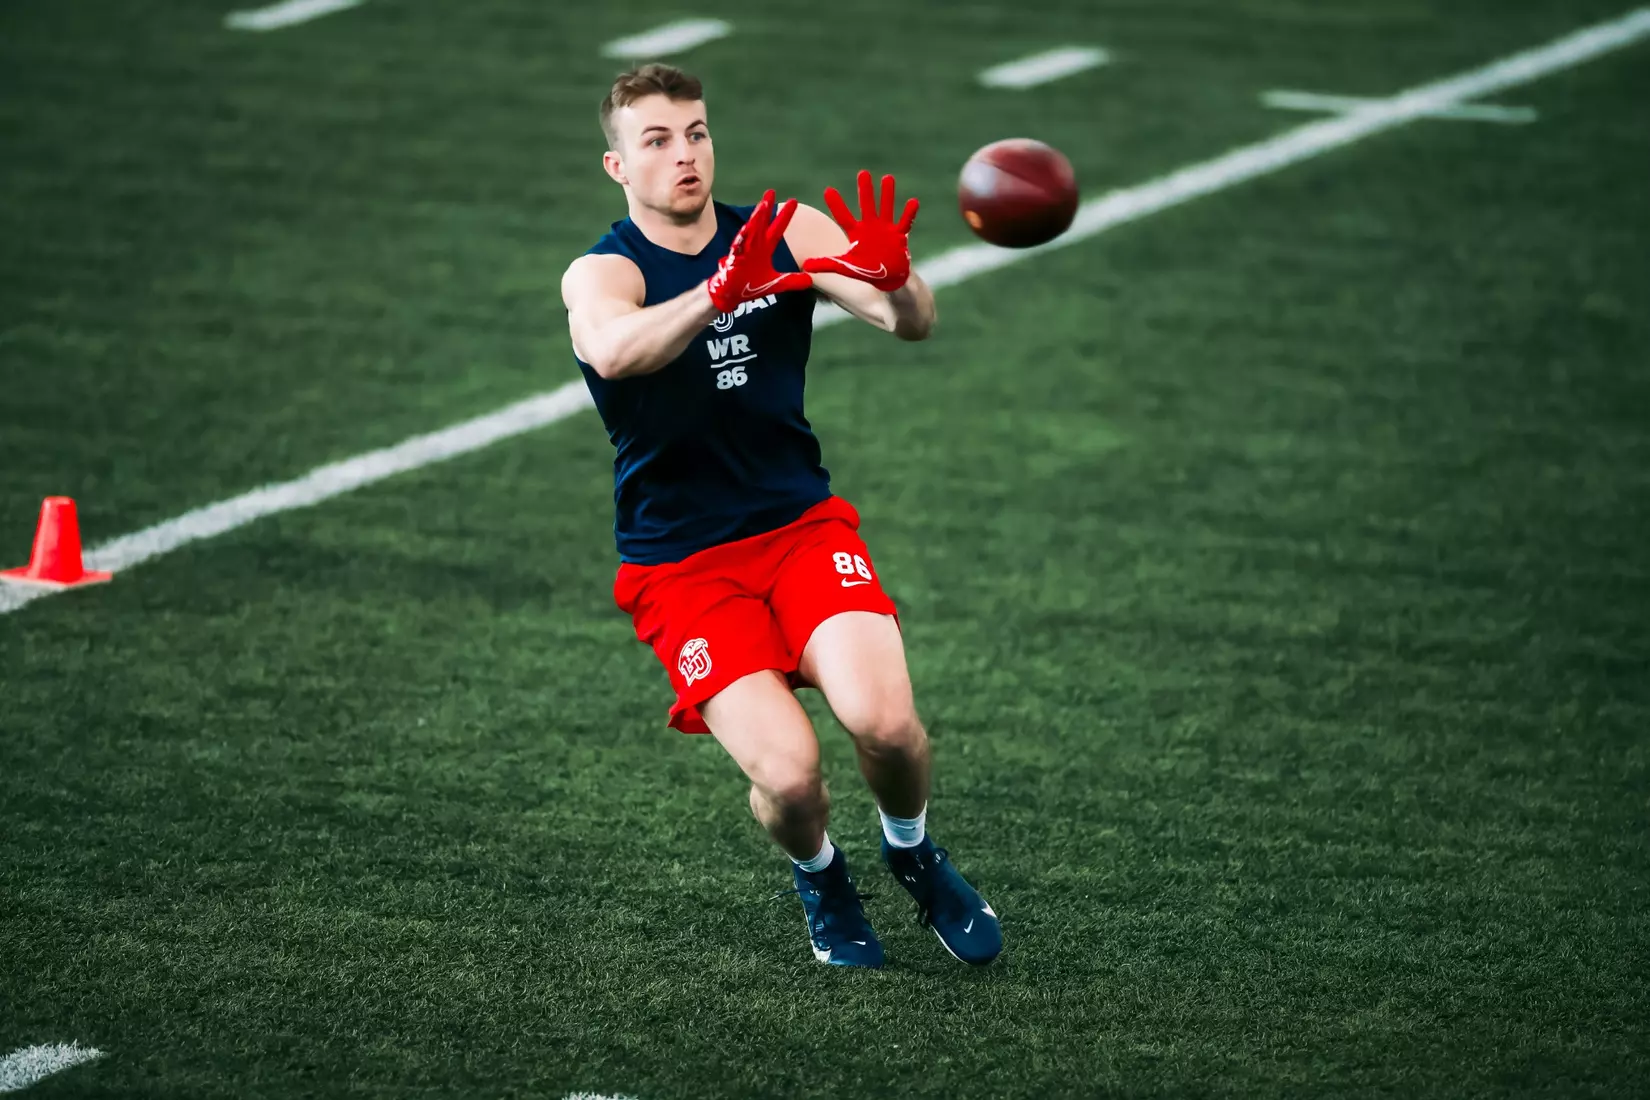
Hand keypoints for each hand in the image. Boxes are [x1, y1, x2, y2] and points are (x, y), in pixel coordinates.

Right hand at [706, 190, 813, 312]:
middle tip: (771, 192)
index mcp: (765, 248)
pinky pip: (739, 246)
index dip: (785, 216)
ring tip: (762, 205)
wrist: (733, 294)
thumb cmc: (751, 286)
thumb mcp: (777, 283)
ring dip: (756, 218)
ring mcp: (744, 250)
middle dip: (766, 207)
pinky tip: (746, 228)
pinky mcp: (735, 258)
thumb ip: (793, 281)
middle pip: (762, 223)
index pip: (777, 228)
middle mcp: (755, 245)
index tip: (793, 201)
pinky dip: (742, 238)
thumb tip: (811, 280)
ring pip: (751, 230)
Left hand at [802, 170, 917, 292]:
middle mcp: (871, 227)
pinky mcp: (899, 236)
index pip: (844, 216)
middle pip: (867, 205)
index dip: (837, 204)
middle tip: (862, 173)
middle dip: (865, 190)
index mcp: (856, 233)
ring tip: (887, 177)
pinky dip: (909, 213)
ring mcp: (886, 230)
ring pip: (886, 208)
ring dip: (887, 194)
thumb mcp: (846, 267)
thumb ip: (827, 264)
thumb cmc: (867, 273)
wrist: (888, 280)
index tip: (828, 190)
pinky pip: (905, 222)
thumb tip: (805, 266)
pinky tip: (913, 201)